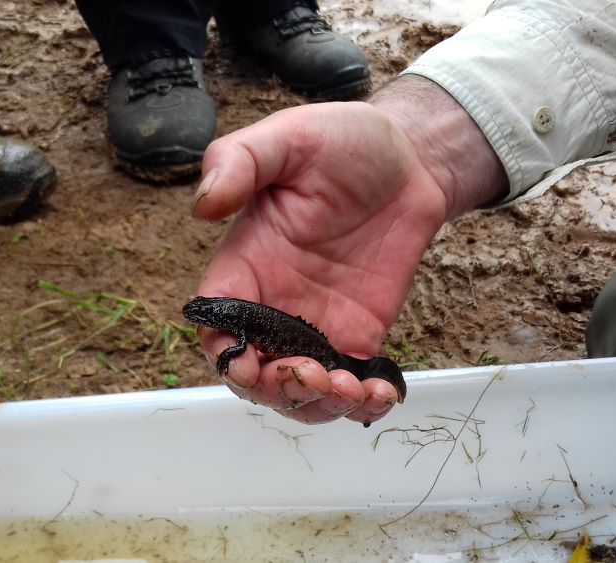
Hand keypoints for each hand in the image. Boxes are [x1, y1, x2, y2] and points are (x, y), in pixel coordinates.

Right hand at [192, 76, 505, 425]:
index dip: (225, 358)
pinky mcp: (361, 333)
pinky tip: (379, 395)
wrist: (411, 157)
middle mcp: (274, 302)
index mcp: (245, 264)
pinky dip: (362, 404)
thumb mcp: (286, 138)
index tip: (250, 366)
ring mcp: (318, 323)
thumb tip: (203, 205)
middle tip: (314, 374)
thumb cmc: (341, 141)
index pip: (216, 328)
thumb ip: (238, 163)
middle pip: (254, 374)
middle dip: (276, 391)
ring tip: (350, 389)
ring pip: (300, 391)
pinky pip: (352, 384)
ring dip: (317, 406)